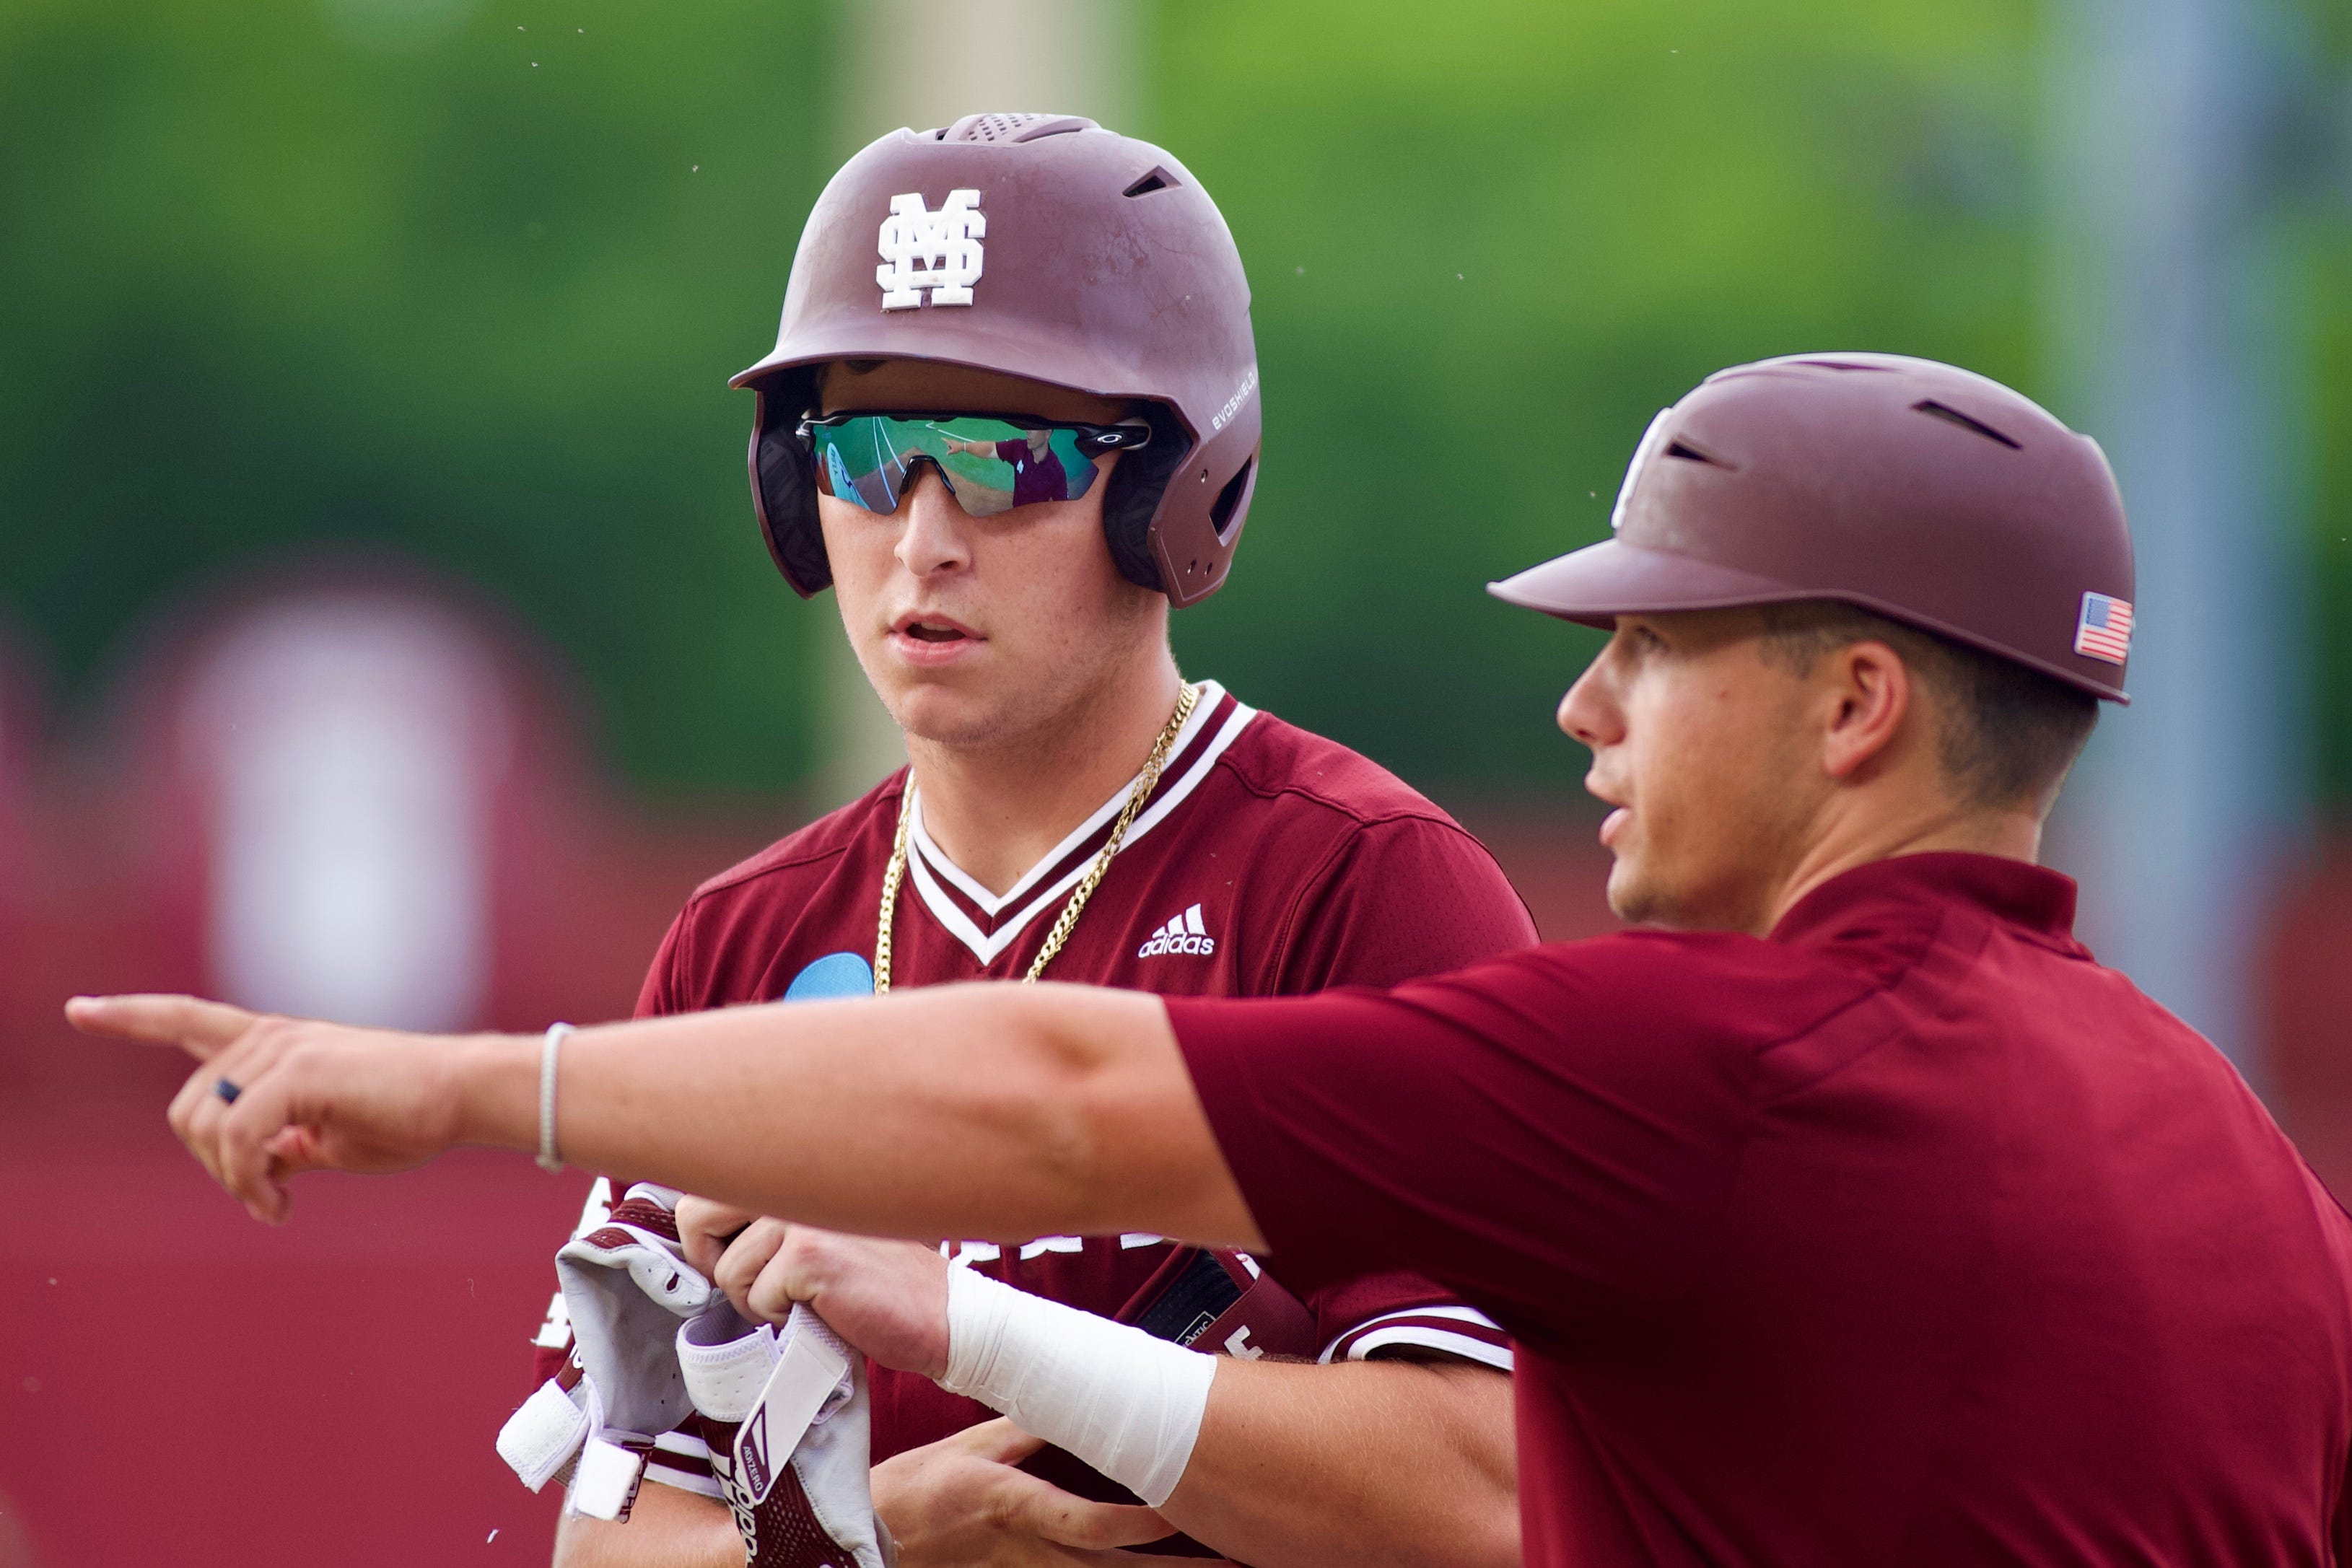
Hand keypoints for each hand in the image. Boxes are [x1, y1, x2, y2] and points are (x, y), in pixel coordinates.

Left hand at [65, 994, 478, 1224]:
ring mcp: (283, 1050)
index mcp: (275, 1045)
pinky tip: (283, 1202)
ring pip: (206, 1128)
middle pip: (186, 1111)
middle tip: (264, 1197)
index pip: (185, 1019)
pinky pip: (240, 1138)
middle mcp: (269, 1038)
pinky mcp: (300, 1071)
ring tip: (278, 1202)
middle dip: (211, 1167)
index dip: (129, 1016)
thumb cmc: (409, 1115)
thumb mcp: (331, 1136)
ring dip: (234, 1182)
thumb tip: (263, 1169)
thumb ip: (287, 1141)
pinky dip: (251, 1182)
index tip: (78, 1010)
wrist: (462, 1095)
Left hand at [676, 1199, 951, 1378]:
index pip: (708, 1181)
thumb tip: (695, 1223)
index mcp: (797, 1159)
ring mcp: (803, 1212)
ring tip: (806, 1296)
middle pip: (696, 1215)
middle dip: (714, 1262)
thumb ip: (770, 1208)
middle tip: (755, 1282)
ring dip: (759, 1299)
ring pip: (728, 1272)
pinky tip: (823, 1306)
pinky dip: (784, 1317)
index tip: (732, 1255)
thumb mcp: (819, 1223)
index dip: (708, 1233)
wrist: (940, 1312)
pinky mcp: (810, 1255)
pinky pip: (758, 1299)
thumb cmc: (876, 1273)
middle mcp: (797, 1172)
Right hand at [873, 1419, 1175, 1566]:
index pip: (1090, 1522)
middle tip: (1236, 1567)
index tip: (1185, 1508)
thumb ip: (1026, 1426)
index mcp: (1017, 1506)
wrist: (867, 1543)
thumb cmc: (917, 1489)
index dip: (1140, 1520)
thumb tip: (1073, 1399)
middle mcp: (1029, 1552)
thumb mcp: (971, 1445)